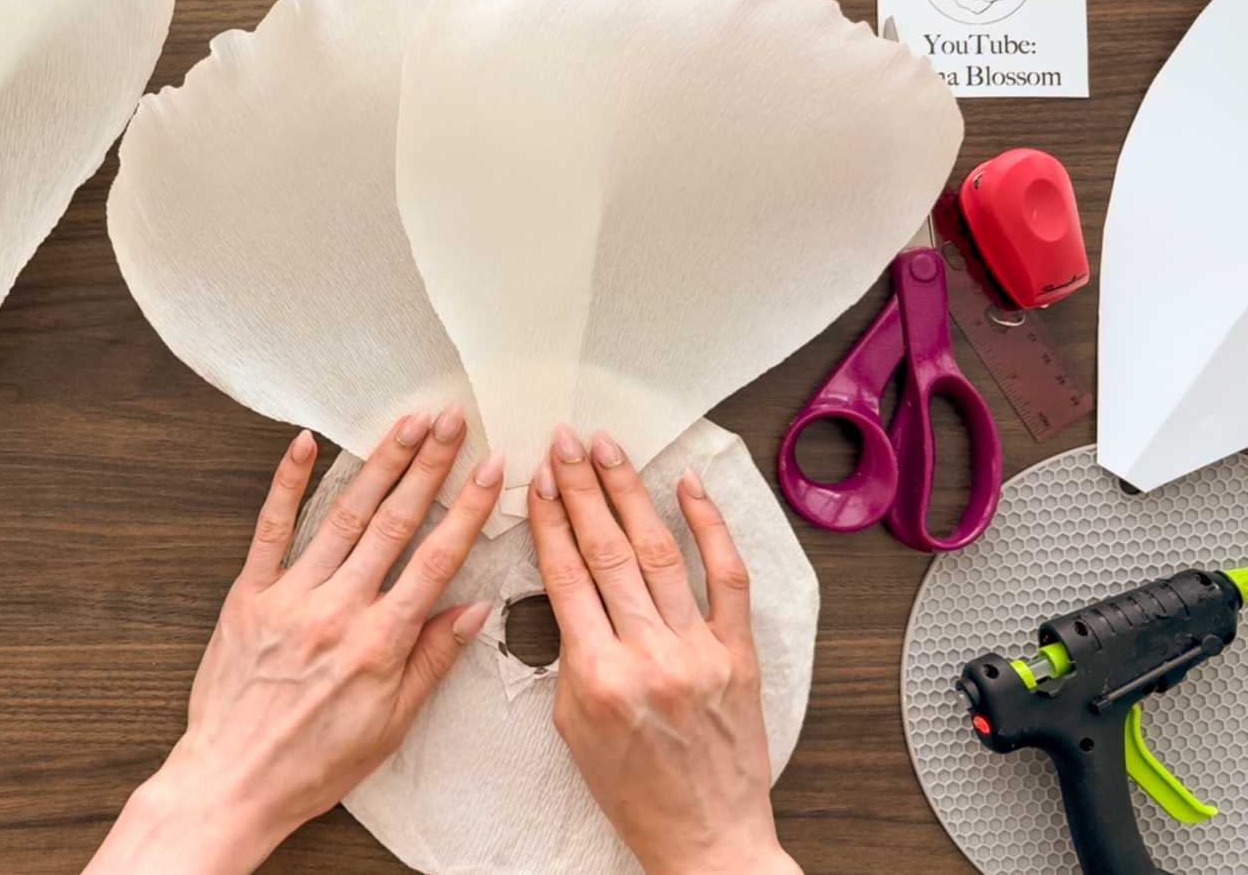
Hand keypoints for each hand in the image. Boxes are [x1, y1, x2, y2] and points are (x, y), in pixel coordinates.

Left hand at [84, 405, 503, 874]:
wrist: (233, 782)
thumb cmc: (312, 764)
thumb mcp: (390, 725)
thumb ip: (432, 661)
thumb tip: (474, 611)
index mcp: (380, 643)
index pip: (437, 559)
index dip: (467, 507)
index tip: (489, 466)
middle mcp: (338, 610)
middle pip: (394, 523)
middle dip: (428, 465)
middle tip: (451, 419)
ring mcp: (290, 597)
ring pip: (342, 516)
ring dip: (378, 464)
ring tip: (405, 424)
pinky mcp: (248, 595)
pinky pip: (270, 528)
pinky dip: (287, 482)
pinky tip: (305, 444)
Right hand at [528, 425, 801, 874]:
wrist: (706, 839)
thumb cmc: (636, 793)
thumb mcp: (573, 728)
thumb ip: (570, 657)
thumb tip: (570, 593)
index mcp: (598, 677)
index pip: (565, 575)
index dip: (548, 518)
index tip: (536, 479)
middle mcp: (649, 656)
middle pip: (606, 550)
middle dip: (580, 487)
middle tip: (564, 440)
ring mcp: (698, 651)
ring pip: (658, 551)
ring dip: (628, 491)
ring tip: (608, 449)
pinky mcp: (739, 654)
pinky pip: (726, 577)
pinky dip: (709, 525)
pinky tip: (689, 486)